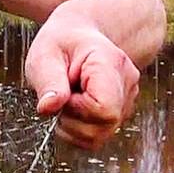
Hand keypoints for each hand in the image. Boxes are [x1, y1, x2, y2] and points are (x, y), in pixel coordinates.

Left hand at [24, 15, 140, 149]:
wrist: (78, 36)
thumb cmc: (61, 43)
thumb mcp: (45, 55)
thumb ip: (48, 82)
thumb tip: (47, 108)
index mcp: (111, 63)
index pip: (105, 109)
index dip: (78, 110)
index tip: (64, 93)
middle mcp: (127, 83)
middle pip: (104, 126)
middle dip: (73, 119)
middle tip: (62, 95)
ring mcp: (127, 99)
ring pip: (101, 135)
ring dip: (75, 125)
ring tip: (68, 98)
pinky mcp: (121, 113)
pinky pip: (98, 135)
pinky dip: (80, 128)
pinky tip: (75, 105)